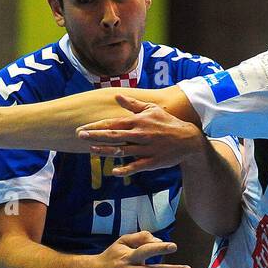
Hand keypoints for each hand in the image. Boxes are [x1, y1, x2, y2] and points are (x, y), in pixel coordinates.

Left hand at [77, 95, 205, 176]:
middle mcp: (140, 134)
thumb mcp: (152, 109)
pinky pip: (136, 166)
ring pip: (122, 150)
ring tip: (91, 150)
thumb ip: (133, 104)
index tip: (83, 128)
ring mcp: (146, 149)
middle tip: (79, 136)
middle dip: (96, 136)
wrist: (188, 140)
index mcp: (139, 121)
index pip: (114, 123)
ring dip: (106, 151)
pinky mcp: (152, 161)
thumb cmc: (167, 123)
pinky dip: (125, 169)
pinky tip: (113, 171)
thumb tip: (117, 95)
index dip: (97, 126)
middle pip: (114, 135)